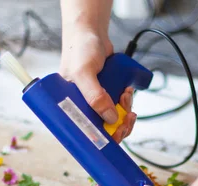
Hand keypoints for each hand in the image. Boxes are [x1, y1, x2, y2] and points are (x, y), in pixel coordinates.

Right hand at [60, 28, 135, 142]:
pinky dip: (127, 100)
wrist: (91, 33)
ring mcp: (97, 102)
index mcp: (70, 109)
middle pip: (104, 130)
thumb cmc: (79, 51)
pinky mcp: (108, 94)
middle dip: (119, 125)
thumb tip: (111, 119)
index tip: (116, 134)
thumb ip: (95, 96)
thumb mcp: (84, 73)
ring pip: (115, 118)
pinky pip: (120, 106)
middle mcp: (83, 108)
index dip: (102, 140)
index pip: (86, 134)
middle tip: (127, 117)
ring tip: (125, 95)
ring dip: (125, 110)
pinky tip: (127, 90)